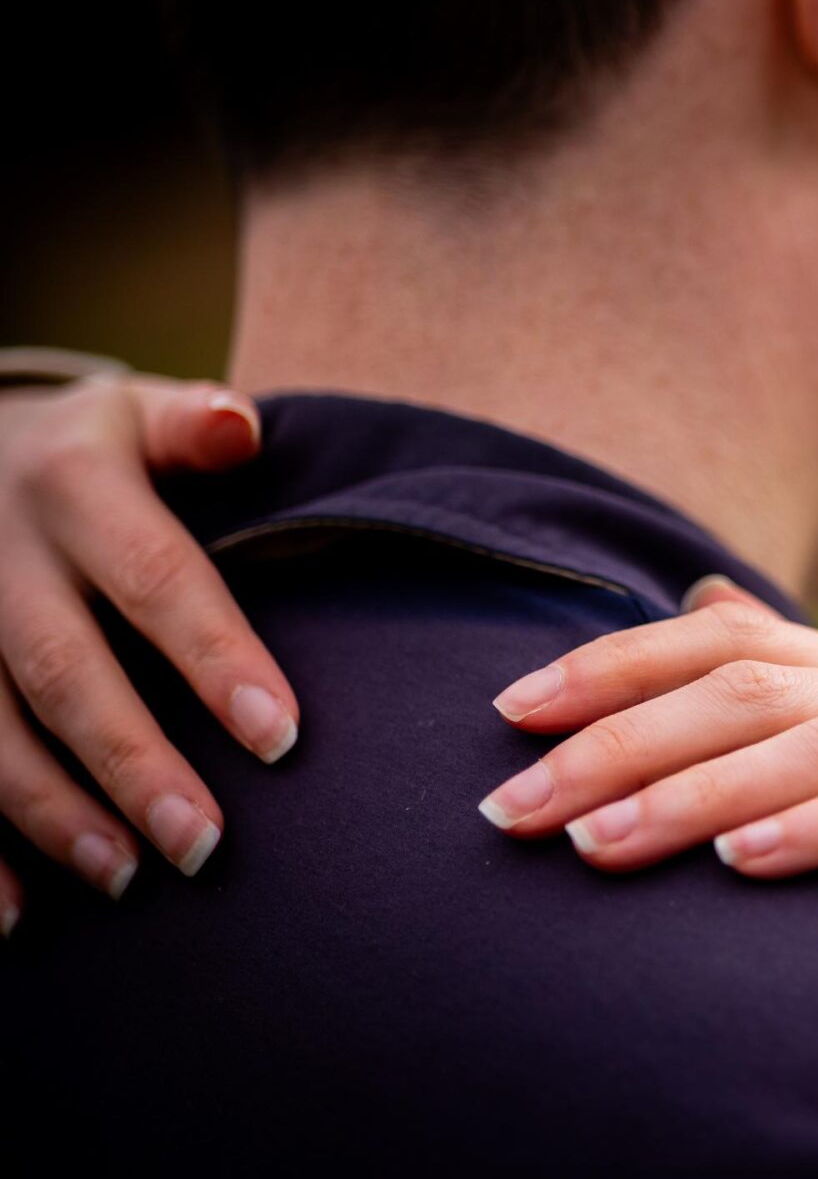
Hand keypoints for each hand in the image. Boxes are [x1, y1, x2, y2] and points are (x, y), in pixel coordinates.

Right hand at [0, 376, 298, 929]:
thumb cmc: (86, 450)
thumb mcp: (133, 413)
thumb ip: (194, 426)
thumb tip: (243, 429)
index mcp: (73, 486)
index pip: (157, 579)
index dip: (215, 656)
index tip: (280, 736)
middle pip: (65, 671)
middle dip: (133, 763)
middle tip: (205, 844)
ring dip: (52, 813)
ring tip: (127, 876)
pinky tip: (15, 915)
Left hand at [481, 581, 817, 1064]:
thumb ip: (817, 711)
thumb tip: (701, 620)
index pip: (734, 641)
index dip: (617, 662)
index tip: (509, 710)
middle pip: (758, 683)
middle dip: (621, 736)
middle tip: (512, 806)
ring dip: (699, 790)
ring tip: (597, 846)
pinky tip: (748, 863)